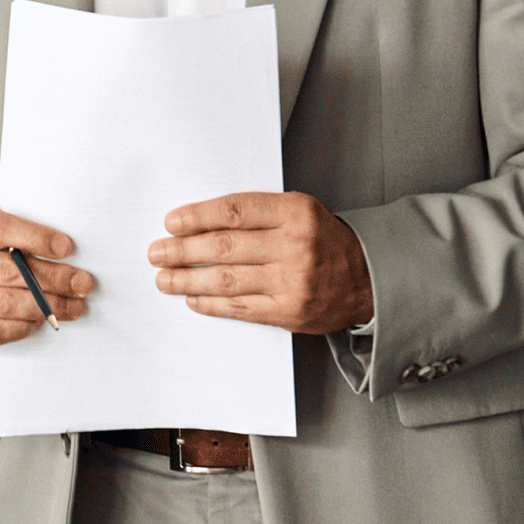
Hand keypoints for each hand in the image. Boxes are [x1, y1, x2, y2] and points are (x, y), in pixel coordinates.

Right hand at [0, 207, 93, 350]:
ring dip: (47, 305)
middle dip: (53, 277)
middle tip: (81, 282)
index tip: (65, 247)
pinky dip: (25, 325)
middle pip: (8, 270)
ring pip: (6, 303)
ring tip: (73, 304)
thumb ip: (8, 236)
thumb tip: (59, 250)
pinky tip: (41, 319)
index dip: (37, 238)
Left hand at [148, 192, 373, 333]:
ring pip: (227, 279)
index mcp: (295, 212)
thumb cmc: (324, 241)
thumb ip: (257, 214)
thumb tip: (199, 222)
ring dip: (188, 280)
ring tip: (164, 278)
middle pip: (224, 247)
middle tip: (157, 252)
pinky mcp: (288, 311)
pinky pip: (239, 307)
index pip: (234, 211)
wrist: (366, 279)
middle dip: (183, 250)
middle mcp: (294, 246)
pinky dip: (211, 303)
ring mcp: (291, 281)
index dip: (197, 217)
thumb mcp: (299, 212)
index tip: (172, 222)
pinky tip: (192, 299)